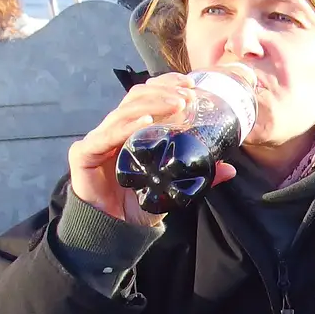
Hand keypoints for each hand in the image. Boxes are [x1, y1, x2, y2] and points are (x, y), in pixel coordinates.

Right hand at [68, 73, 235, 224]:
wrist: (114, 229)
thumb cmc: (138, 202)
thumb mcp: (173, 187)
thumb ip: (197, 176)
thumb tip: (230, 169)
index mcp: (133, 130)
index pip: (148, 98)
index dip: (167, 85)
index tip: (191, 85)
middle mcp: (115, 129)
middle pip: (136, 98)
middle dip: (164, 92)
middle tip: (188, 97)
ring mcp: (99, 139)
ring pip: (124, 111)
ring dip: (152, 104)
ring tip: (176, 104)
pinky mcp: (85, 152)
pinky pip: (106, 135)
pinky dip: (126, 125)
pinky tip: (144, 121)